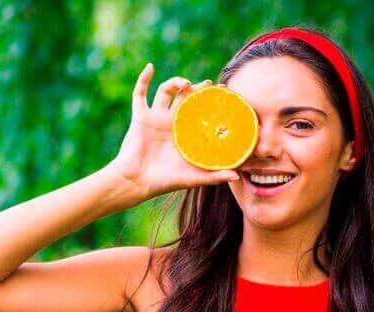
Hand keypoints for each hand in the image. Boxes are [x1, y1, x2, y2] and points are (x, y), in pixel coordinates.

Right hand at [107, 63, 239, 200]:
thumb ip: (214, 176)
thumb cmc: (165, 182)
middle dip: (197, 89)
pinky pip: (139, 94)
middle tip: (209, 84)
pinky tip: (150, 67)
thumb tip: (237, 175)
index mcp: (185, 134)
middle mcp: (171, 123)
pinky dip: (143, 79)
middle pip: (185, 97)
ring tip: (186, 82)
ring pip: (166, 91)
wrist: (136, 182)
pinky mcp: (140, 117)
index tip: (224, 93)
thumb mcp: (193, 178)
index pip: (201, 112)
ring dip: (175, 82)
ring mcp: (155, 118)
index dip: (211, 102)